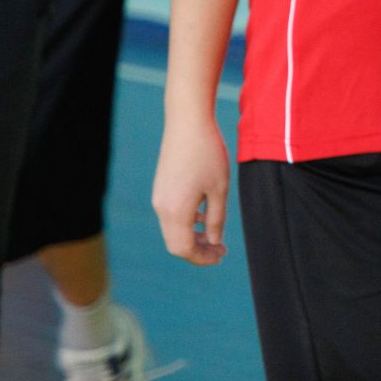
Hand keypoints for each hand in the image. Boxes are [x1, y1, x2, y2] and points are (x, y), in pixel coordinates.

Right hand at [153, 114, 231, 264]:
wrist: (187, 122)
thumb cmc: (208, 153)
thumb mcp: (220, 188)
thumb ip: (217, 219)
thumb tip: (215, 242)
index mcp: (175, 211)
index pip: (184, 249)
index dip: (202, 258)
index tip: (221, 256)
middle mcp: (161, 208)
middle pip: (175, 244)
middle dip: (197, 251)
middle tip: (220, 251)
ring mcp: (158, 198)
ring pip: (172, 230)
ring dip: (192, 237)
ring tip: (215, 236)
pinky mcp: (161, 188)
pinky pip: (171, 216)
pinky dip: (186, 223)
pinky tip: (204, 216)